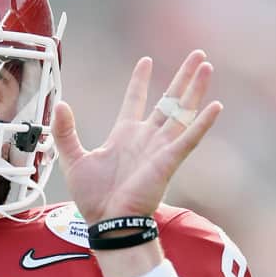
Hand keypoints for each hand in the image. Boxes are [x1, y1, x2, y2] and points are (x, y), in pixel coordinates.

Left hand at [50, 50, 221, 224]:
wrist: (107, 222)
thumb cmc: (93, 198)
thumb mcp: (72, 158)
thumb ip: (65, 131)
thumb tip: (60, 105)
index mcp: (124, 136)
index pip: (135, 100)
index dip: (140, 81)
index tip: (145, 61)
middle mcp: (145, 138)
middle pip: (168, 100)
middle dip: (182, 77)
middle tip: (197, 55)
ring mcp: (159, 148)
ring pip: (182, 112)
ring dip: (195, 89)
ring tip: (206, 66)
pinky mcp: (169, 160)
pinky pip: (189, 138)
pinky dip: (202, 122)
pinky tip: (215, 105)